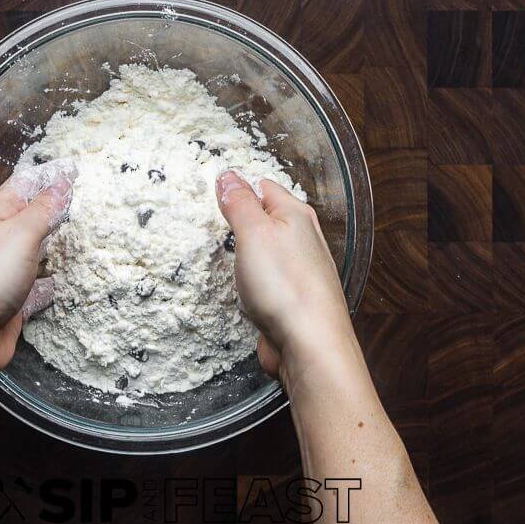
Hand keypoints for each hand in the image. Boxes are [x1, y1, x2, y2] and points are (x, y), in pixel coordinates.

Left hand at [0, 162, 74, 389]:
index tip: (79, 168)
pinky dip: (54, 284)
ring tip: (89, 238)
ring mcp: (8, 273)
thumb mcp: (21, 232)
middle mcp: (3, 240)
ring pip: (39, 253)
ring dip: (59, 247)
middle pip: (34, 218)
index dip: (50, 175)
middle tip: (92, 201)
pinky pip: (39, 289)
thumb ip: (44, 208)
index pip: (27, 184)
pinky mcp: (15, 304)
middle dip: (58, 210)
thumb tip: (62, 181)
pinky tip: (71, 281)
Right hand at [216, 170, 355, 386]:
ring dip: (244, 259)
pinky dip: (252, 286)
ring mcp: (299, 272)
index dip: (238, 190)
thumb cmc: (286, 287)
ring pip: (264, 254)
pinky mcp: (292, 301)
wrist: (310, 347)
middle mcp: (302, 240)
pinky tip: (243, 293)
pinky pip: (266, 283)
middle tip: (216, 231)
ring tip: (227, 263)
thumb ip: (239, 202)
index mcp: (296, 215)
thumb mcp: (253, 232)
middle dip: (240, 225)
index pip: (263, 187)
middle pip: (265, 220)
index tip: (214, 199)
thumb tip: (228, 176)